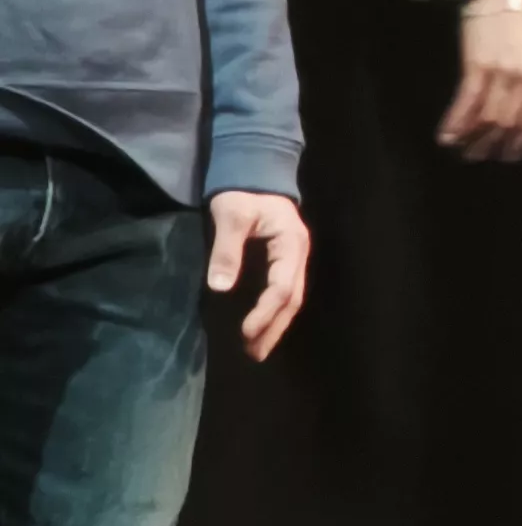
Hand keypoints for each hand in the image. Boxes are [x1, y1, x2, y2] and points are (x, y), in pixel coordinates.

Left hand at [205, 191, 309, 359]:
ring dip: (276, 324)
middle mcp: (298, 255)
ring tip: (258, 348)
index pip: (282, 288)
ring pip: (292, 298)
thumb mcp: (230, 216)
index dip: (265, 313)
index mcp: (291, 244)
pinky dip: (274, 312)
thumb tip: (219, 288)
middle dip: (274, 328)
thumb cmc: (242, 192)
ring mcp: (294, 258)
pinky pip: (284, 292)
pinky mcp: (284, 260)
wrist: (255, 172)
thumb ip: (226, 251)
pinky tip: (263, 325)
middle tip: (255, 353)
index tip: (245, 333)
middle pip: (293, 299)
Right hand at [439, 0, 521, 161]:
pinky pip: (468, 102)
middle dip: (492, 147)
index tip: (508, 157)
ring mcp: (503, 73)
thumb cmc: (519, 30)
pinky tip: (446, 136)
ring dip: (472, 140)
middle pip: (511, 125)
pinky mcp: (478, 66)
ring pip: (488, 118)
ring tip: (460, 152)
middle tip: (476, 158)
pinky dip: (456, 122)